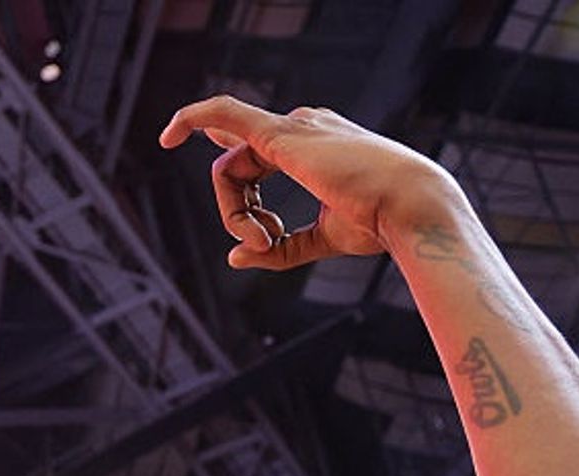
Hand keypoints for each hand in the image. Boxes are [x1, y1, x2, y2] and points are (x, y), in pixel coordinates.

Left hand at [158, 95, 457, 269]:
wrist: (410, 207)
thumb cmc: (379, 222)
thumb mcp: (320, 240)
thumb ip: (277, 249)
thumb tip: (233, 258)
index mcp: (310, 145)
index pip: (250, 164)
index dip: (243, 208)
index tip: (265, 240)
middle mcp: (299, 127)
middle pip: (234, 172)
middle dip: (236, 216)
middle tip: (265, 243)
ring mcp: (291, 126)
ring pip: (227, 170)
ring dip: (234, 214)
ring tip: (266, 238)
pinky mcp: (279, 134)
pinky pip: (223, 114)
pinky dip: (192, 118)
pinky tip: (169, 134)